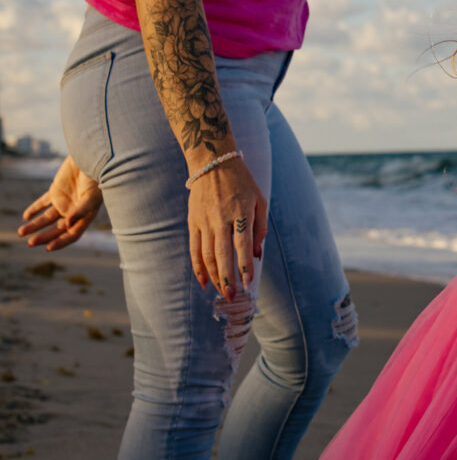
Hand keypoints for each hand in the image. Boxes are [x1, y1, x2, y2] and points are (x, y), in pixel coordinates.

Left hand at [19, 155, 103, 250]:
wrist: (92, 158)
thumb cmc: (98, 178)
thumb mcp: (92, 195)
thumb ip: (81, 211)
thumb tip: (67, 226)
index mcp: (86, 216)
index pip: (72, 234)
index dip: (61, 242)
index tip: (48, 248)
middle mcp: (74, 212)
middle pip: (56, 229)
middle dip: (44, 237)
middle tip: (30, 243)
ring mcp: (64, 202)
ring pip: (46, 218)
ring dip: (34, 226)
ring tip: (21, 232)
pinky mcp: (55, 191)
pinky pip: (42, 203)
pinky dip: (33, 209)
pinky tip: (25, 216)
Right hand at [187, 157, 266, 299]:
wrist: (212, 162)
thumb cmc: (242, 183)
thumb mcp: (259, 200)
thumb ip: (260, 229)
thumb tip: (257, 255)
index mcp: (241, 212)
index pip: (242, 244)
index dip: (245, 265)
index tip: (249, 283)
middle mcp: (221, 217)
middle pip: (222, 253)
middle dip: (227, 278)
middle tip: (233, 296)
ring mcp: (204, 220)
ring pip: (207, 254)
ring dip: (214, 276)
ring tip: (222, 291)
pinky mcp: (193, 220)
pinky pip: (194, 247)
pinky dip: (198, 266)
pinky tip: (204, 281)